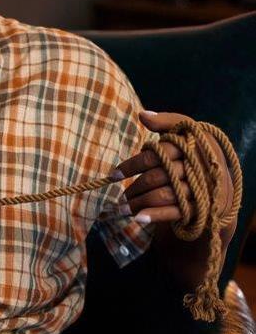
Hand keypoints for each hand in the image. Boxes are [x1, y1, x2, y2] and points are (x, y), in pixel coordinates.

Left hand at [114, 109, 233, 222]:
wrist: (218, 184)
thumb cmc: (193, 154)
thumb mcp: (184, 134)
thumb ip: (165, 122)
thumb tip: (143, 115)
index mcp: (193, 146)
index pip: (157, 155)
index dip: (133, 165)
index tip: (114, 175)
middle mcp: (197, 167)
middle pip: (157, 177)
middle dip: (134, 187)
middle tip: (121, 196)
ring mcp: (199, 189)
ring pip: (162, 195)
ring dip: (139, 203)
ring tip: (123, 208)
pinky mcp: (200, 207)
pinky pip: (174, 212)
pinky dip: (155, 215)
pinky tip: (138, 218)